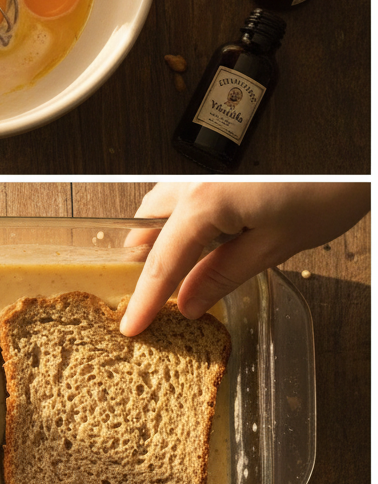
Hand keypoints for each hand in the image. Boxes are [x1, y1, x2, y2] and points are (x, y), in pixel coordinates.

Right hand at [121, 181, 370, 335]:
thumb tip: (190, 303)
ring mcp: (206, 171)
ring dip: (161, 238)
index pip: (162, 262)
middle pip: (147, 226)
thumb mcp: (273, 247)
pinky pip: (183, 195)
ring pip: (161, 206)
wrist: (351, 157)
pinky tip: (200, 242)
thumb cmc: (326, 190)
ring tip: (174, 273)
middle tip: (149, 299)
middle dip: (143, 262)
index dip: (145, 300)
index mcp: (204, 201)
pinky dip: (180, 221)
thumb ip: (223, 275)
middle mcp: (195, 180)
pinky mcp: (222, 170)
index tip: (131, 326)